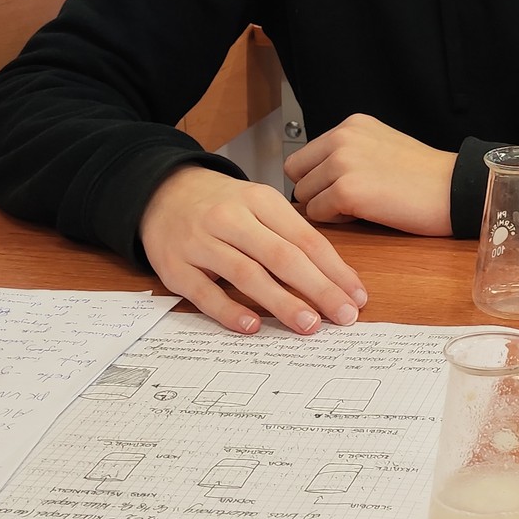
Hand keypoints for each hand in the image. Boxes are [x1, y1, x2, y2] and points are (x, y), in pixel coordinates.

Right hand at [138, 166, 367, 335]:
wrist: (161, 192)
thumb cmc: (222, 205)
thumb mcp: (260, 206)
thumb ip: (293, 236)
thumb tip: (336, 278)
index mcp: (260, 201)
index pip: (305, 238)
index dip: (334, 270)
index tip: (356, 296)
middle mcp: (231, 219)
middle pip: (281, 256)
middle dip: (317, 288)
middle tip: (342, 315)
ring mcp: (200, 242)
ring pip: (246, 274)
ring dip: (281, 302)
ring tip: (308, 324)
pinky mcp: (174, 266)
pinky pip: (204, 292)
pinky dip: (229, 310)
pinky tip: (251, 326)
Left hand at [284, 114, 455, 235]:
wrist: (456, 189)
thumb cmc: (425, 177)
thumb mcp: (382, 146)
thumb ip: (348, 153)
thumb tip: (313, 179)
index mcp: (350, 125)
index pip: (304, 156)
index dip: (318, 177)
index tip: (343, 187)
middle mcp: (342, 138)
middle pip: (297, 174)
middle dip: (316, 191)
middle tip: (349, 200)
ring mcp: (342, 163)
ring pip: (305, 195)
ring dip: (326, 207)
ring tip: (362, 206)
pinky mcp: (346, 191)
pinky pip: (317, 214)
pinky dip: (337, 221)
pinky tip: (366, 213)